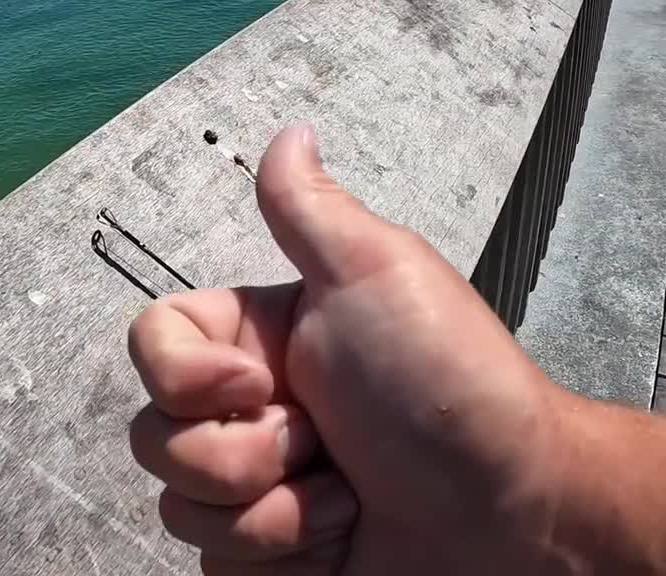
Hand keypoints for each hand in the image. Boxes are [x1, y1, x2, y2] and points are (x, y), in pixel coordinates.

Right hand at [128, 125, 577, 573]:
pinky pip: (215, 563)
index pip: (151, 343)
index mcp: (262, 340)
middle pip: (153, 436)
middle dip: (239, 455)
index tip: (260, 384)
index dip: (184, 376)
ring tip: (344, 500)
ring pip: (179, 507)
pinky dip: (278, 560)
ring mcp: (259, 488)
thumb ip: (310, 211)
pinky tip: (338, 543)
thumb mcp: (377, 275)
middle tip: (323, 445)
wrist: (513, 514)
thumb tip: (290, 133)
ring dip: (269, 514)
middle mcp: (251, 411)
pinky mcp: (271, 556)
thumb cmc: (453, 388)